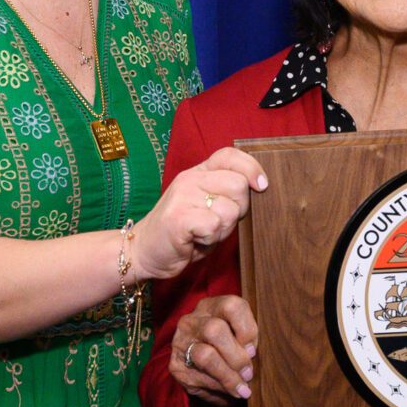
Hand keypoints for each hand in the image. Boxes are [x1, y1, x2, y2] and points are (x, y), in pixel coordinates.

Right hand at [135, 148, 267, 278]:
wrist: (144, 251)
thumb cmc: (183, 232)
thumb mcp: (206, 205)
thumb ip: (227, 194)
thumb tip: (260, 187)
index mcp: (199, 172)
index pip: (231, 156)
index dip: (252, 168)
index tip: (261, 186)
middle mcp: (190, 178)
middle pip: (239, 185)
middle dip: (239, 210)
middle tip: (219, 223)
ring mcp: (182, 196)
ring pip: (230, 210)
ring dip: (223, 230)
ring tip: (204, 233)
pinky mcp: (178, 217)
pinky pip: (214, 226)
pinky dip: (210, 240)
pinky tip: (196, 240)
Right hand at [171, 295, 258, 405]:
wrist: (201, 368)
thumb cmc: (228, 347)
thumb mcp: (239, 336)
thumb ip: (246, 340)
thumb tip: (249, 354)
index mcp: (212, 307)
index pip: (232, 306)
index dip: (246, 329)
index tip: (253, 350)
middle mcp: (192, 321)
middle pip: (215, 330)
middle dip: (236, 357)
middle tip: (248, 374)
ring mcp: (180, 342)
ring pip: (205, 356)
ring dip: (228, 377)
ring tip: (242, 389)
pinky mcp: (176, 366)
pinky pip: (198, 378)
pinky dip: (218, 388)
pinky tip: (228, 392)